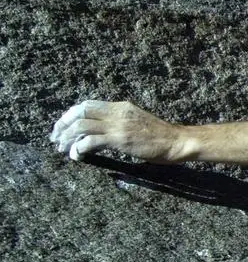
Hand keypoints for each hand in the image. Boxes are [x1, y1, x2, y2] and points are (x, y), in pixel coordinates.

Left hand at [50, 100, 180, 162]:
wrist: (176, 142)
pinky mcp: (119, 139)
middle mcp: (117, 112)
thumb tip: (101, 129)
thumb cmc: (160, 137)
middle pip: (79, 112)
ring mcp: (118, 125)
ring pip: (80, 126)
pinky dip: (79, 149)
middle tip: (57, 140)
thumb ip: (120, 121)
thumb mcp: (137, 121)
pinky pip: (89, 141)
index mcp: (121, 106)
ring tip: (64, 150)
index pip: (87, 104)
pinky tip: (78, 156)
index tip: (63, 127)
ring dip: (68, 139)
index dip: (70, 115)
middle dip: (62, 126)